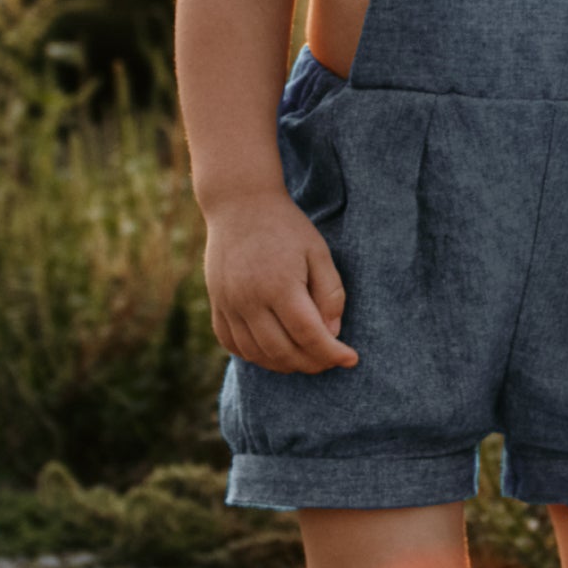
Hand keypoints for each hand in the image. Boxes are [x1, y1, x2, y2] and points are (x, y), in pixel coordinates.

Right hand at [204, 196, 358, 371]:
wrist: (239, 204)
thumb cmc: (286, 226)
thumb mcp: (319, 252)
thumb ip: (330, 294)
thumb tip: (332, 333)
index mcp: (280, 284)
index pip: (309, 334)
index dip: (332, 353)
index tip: (351, 359)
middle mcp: (249, 299)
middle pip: (282, 351)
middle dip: (312, 363)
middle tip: (330, 360)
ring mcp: (228, 303)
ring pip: (256, 354)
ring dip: (284, 364)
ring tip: (306, 358)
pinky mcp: (217, 303)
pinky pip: (231, 343)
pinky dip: (254, 355)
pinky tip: (273, 351)